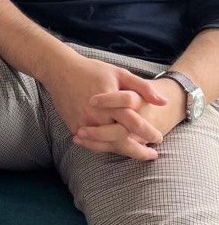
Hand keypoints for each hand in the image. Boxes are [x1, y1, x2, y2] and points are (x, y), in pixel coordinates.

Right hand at [41, 53, 166, 159]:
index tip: (159, 137)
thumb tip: (164, 102)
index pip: (134, 123)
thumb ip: (143, 87)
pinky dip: (106, 148)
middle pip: (121, 141)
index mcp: (110, 102)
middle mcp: (97, 115)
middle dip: (140, 151)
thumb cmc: (92, 70)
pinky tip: (116, 148)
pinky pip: (93, 143)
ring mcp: (84, 122)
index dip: (148, 132)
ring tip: (137, 154)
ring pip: (107, 145)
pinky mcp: (74, 126)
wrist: (60, 70)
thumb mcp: (119, 73)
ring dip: (124, 153)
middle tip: (152, 154)